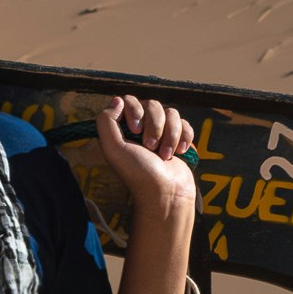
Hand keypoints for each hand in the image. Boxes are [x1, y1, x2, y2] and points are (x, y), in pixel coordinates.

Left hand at [93, 95, 195, 217]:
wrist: (166, 193)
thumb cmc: (138, 173)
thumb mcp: (113, 148)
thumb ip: (106, 121)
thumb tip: (117, 99)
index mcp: (123, 129)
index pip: (130, 100)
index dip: (135, 111)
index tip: (135, 131)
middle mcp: (142, 128)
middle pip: (153, 104)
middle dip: (155, 126)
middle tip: (150, 148)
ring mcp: (162, 133)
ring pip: (172, 113)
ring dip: (170, 134)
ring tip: (165, 155)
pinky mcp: (179, 139)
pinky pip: (186, 123)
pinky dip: (184, 137)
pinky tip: (179, 152)